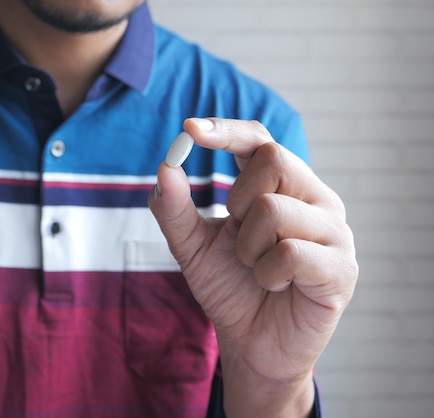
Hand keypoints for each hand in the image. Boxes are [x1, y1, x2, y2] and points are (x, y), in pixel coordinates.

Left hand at [148, 118, 357, 416]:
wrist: (251, 343)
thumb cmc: (228, 288)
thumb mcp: (191, 247)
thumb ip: (174, 209)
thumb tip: (165, 166)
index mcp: (280, 187)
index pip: (260, 139)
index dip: (227, 130)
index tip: (189, 130)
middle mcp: (313, 199)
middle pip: (273, 158)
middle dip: (237, 202)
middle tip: (239, 238)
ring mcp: (334, 231)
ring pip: (275, 210)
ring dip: (247, 249)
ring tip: (257, 270)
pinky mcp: (342, 268)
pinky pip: (291, 253)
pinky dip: (267, 275)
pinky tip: (276, 287)